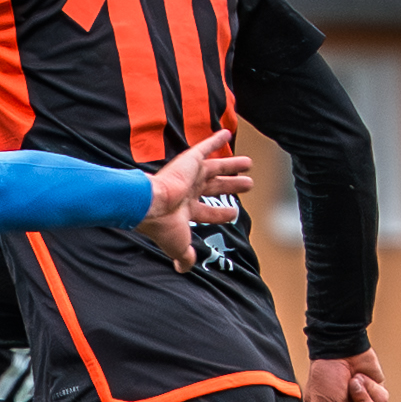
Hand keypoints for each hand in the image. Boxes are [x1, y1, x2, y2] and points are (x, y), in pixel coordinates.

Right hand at [136, 131, 253, 271]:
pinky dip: (215, 139)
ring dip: (232, 166)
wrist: (151, 206)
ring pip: (215, 168)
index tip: (233, 213)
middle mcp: (187, 192)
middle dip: (231, 186)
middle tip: (248, 185)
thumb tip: (184, 269)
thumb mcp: (178, 246)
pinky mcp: (188, 160)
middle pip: (215, 188)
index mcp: (184, 211)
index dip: (221, 214)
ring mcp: (189, 175)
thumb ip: (184, 256)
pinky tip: (227, 132)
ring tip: (249, 164)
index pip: (207, 212)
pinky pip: (204, 147)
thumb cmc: (163, 227)